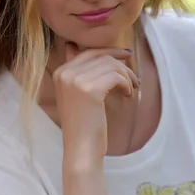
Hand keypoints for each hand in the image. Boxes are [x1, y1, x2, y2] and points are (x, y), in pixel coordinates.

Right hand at [51, 42, 139, 165]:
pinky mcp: (89, 90)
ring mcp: (75, 81)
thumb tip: (75, 45)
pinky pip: (116, 76)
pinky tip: (127, 94)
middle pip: (100, 55)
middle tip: (133, 75)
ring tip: (131, 88)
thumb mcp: (75, 94)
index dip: (109, 52)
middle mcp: (65, 73)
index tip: (126, 55)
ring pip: (110, 65)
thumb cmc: (83, 124)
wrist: (81, 149)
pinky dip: (126, 84)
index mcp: (60, 72)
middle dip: (120, 63)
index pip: (88, 52)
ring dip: (126, 75)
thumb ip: (78, 71)